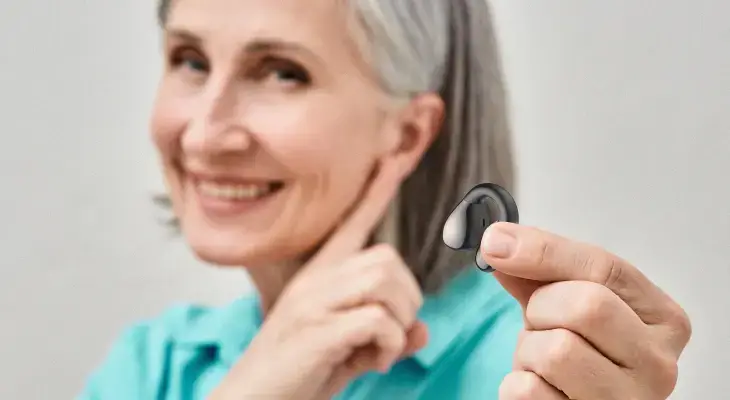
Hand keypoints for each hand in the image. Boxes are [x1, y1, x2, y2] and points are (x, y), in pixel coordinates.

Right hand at [208, 161, 427, 399]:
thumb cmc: (297, 375)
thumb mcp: (348, 351)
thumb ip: (384, 336)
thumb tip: (424, 331)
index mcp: (319, 278)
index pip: (352, 224)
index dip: (376, 193)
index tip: (394, 158)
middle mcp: (315, 282)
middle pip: (387, 259)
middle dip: (407, 299)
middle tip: (392, 333)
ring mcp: (313, 303)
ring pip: (385, 282)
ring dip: (398, 320)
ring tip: (381, 349)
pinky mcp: (316, 331)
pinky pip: (378, 320)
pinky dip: (389, 345)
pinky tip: (374, 363)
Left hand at [483, 223, 691, 399]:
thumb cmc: (581, 352)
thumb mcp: (568, 302)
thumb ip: (542, 269)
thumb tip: (500, 242)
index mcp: (662, 319)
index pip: (605, 268)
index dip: (543, 251)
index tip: (498, 244)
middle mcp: (657, 363)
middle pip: (587, 306)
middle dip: (543, 308)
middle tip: (541, 323)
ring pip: (556, 351)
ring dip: (528, 350)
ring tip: (542, 360)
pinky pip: (527, 390)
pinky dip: (517, 383)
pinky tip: (540, 388)